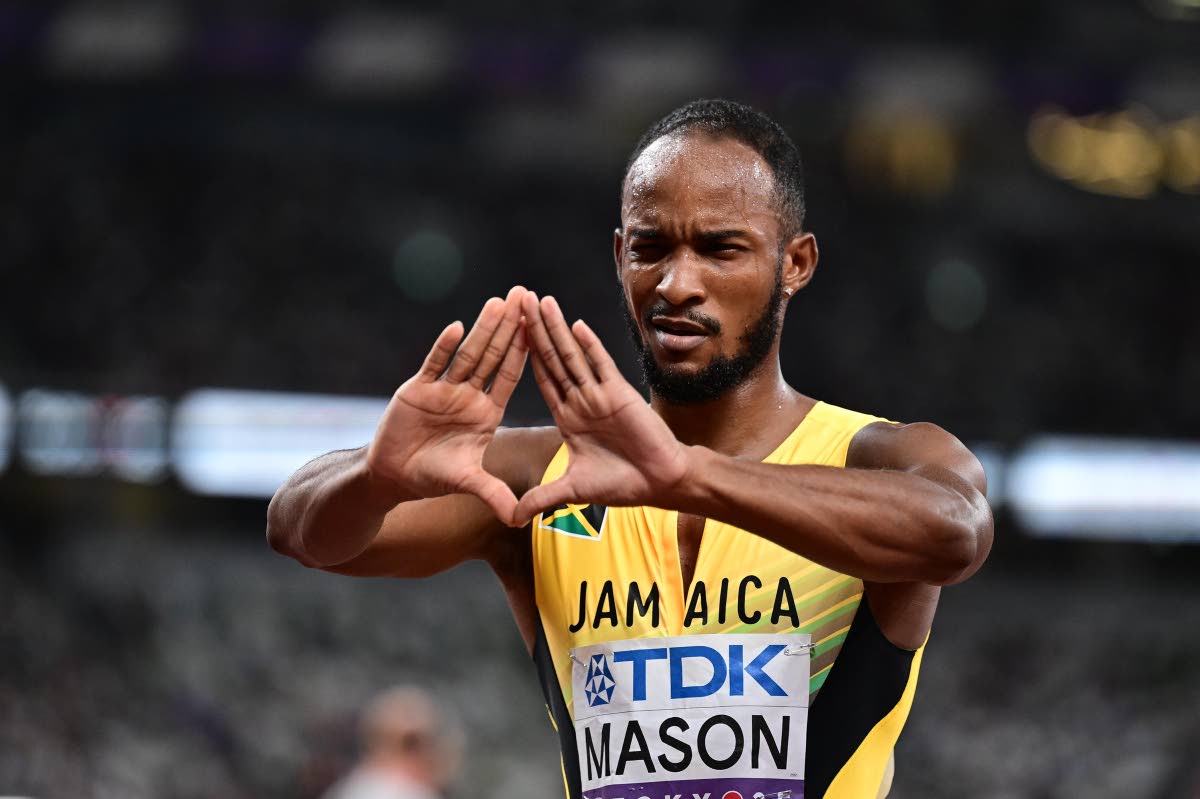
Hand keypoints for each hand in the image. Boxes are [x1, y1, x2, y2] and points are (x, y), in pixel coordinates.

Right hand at [366, 286, 527, 524]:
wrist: (393, 476)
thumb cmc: (432, 477)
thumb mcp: (468, 483)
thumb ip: (493, 494)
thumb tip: (520, 518)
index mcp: (486, 413)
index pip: (509, 376)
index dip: (524, 351)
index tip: (540, 327)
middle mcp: (468, 396)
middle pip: (493, 356)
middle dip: (509, 327)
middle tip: (526, 295)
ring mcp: (443, 390)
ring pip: (467, 354)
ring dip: (483, 328)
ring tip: (500, 301)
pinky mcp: (417, 389)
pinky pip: (434, 365)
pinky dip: (444, 347)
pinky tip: (457, 327)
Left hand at [514, 293, 690, 524]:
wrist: (659, 483)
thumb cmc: (622, 484)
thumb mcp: (571, 491)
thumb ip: (541, 499)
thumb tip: (511, 518)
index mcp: (567, 418)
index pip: (541, 380)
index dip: (523, 356)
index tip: (506, 333)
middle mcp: (580, 401)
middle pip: (552, 359)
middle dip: (534, 330)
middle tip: (517, 300)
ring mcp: (599, 395)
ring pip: (572, 355)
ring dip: (556, 329)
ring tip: (540, 301)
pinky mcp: (620, 394)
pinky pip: (601, 366)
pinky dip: (589, 345)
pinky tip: (575, 324)